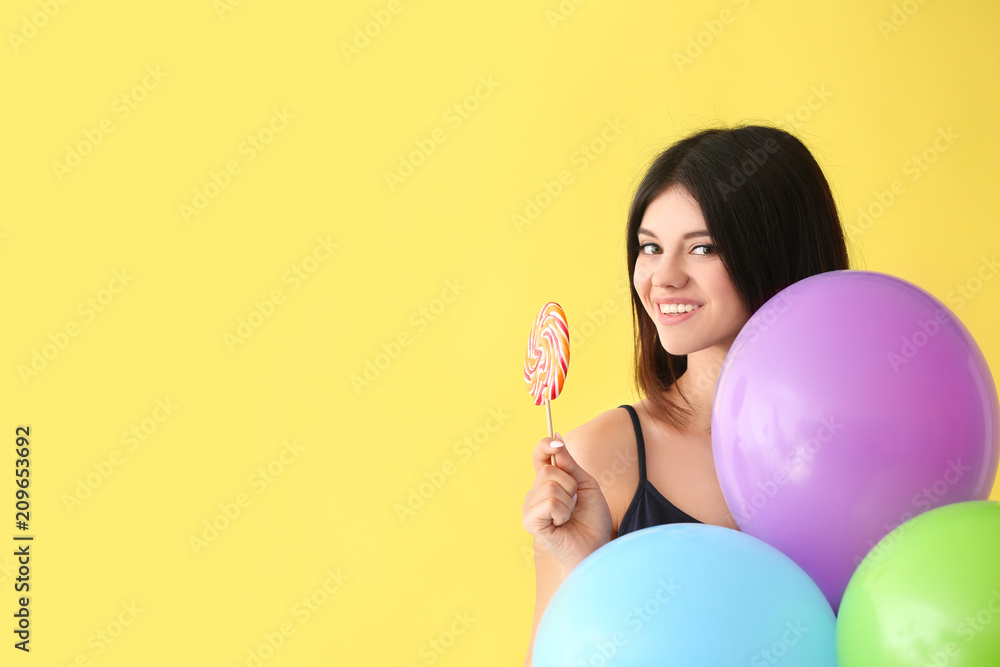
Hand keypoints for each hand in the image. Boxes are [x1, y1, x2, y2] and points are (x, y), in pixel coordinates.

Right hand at [522, 434, 611, 571]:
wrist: (595, 547)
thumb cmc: (592, 520)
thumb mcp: (586, 485)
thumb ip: (570, 464)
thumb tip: (556, 438)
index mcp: (547, 483)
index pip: (539, 456)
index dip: (545, 446)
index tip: (556, 444)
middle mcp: (534, 494)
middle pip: (548, 470)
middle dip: (570, 484)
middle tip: (575, 503)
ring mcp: (530, 508)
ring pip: (550, 486)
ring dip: (568, 502)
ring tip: (569, 516)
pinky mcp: (530, 521)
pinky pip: (549, 502)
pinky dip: (562, 512)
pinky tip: (562, 523)